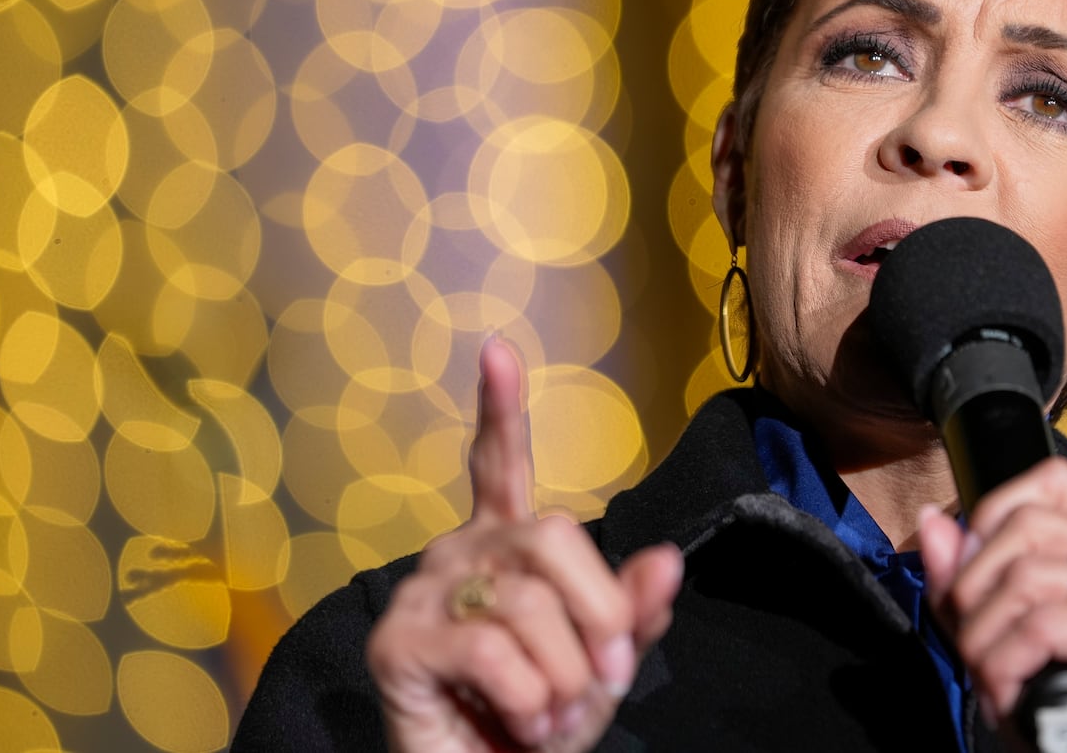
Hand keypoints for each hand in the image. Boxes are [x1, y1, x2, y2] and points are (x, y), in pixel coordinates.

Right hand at [366, 335, 682, 751]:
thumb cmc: (539, 721)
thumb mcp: (601, 666)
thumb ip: (632, 612)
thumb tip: (669, 558)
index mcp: (502, 545)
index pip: (499, 464)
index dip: (499, 408)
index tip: (496, 349)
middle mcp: (457, 551)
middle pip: (553, 536)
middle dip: (598, 611)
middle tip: (604, 675)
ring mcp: (421, 592)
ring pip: (527, 601)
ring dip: (564, 673)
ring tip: (554, 712)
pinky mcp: (397, 643)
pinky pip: (489, 647)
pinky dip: (529, 695)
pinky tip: (526, 719)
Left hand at [920, 457, 1066, 752]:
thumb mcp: (999, 639)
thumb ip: (962, 580)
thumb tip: (933, 518)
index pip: (1049, 482)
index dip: (992, 518)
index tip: (977, 580)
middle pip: (1023, 524)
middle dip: (974, 592)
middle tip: (982, 650)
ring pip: (1024, 576)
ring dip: (986, 641)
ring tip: (998, 680)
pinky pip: (1042, 624)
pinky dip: (1008, 666)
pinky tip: (1014, 695)